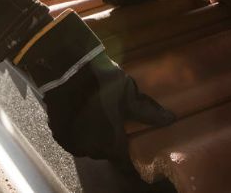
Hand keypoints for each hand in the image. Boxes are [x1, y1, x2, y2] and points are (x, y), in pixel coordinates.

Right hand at [43, 50, 173, 165]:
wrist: (65, 67)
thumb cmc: (102, 83)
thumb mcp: (129, 95)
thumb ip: (148, 112)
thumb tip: (172, 120)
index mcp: (110, 145)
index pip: (125, 163)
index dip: (131, 155)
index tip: (133, 144)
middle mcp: (90, 150)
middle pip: (105, 152)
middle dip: (111, 141)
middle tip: (115, 122)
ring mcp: (71, 141)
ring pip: (87, 144)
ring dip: (93, 135)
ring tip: (98, 116)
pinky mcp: (57, 130)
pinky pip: (72, 136)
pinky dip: (78, 129)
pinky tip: (81, 113)